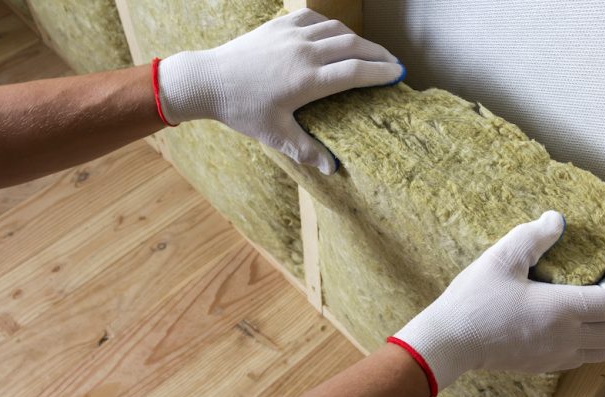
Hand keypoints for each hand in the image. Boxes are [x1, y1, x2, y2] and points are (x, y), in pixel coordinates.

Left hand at [156, 8, 404, 173]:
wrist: (207, 79)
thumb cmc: (241, 109)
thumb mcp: (274, 134)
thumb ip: (305, 150)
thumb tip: (332, 170)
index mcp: (308, 80)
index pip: (356, 71)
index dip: (380, 72)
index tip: (397, 74)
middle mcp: (304, 52)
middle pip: (354, 46)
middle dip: (378, 53)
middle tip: (393, 62)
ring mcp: (292, 35)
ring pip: (337, 29)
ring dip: (358, 39)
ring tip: (369, 51)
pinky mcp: (279, 25)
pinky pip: (315, 19)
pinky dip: (332, 25)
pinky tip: (336, 34)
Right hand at [389, 211, 604, 396]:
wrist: (449, 341)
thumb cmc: (473, 300)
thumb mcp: (500, 259)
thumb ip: (532, 236)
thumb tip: (557, 219)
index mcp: (559, 310)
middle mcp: (565, 338)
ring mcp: (555, 356)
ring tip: (603, 306)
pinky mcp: (543, 366)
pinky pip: (582, 358)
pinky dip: (592, 341)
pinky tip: (575, 324)